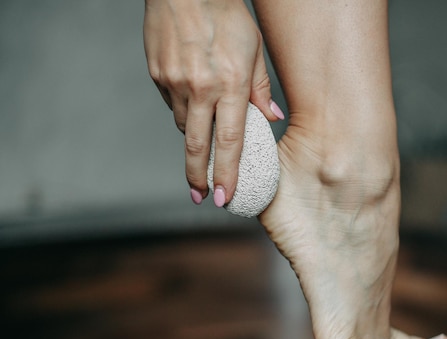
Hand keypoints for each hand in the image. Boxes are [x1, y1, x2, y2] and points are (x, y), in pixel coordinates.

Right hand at [143, 0, 283, 204]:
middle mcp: (199, 88)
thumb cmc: (226, 16)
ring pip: (183, 125)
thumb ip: (261, 90)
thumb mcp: (253, 51)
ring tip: (203, 141)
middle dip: (199, 177)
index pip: (229, 142)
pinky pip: (172, 104)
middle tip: (202, 197)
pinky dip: (184, 111)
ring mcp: (174, 82)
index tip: (225, 197)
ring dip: (194, 139)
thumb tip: (273, 119)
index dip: (226, 174)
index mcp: (229, 84)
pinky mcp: (157, 75)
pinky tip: (193, 100)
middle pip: (196, 146)